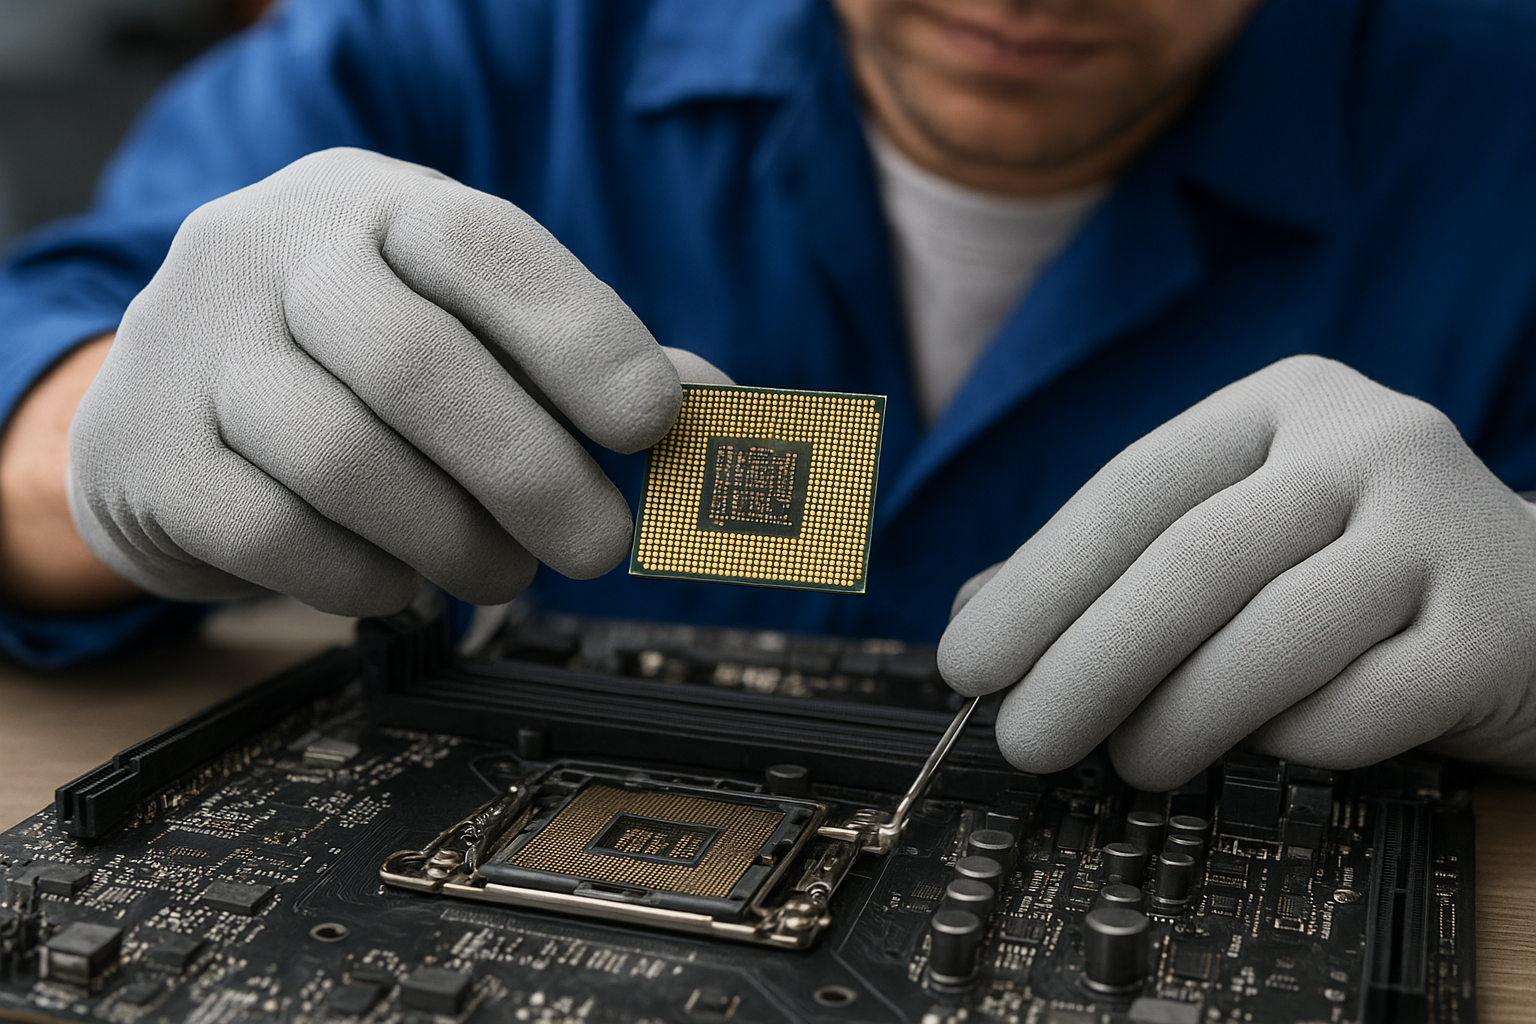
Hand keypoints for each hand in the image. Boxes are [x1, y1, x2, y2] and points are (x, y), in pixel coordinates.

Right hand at [68, 148, 727, 615]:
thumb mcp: (463, 329)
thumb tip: (715, 416)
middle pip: (415, 363)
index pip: (483, 244)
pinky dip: (364, 576)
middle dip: (531, 473)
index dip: (580, 335)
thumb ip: (577, 365)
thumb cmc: (356, 365)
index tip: (654, 422)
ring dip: (454, 540)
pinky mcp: (153, 453)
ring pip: (342, 458)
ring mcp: (197, 347)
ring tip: (504, 570)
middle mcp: (273, 253)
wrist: (174, 401)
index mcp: (376, 206)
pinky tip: (400, 581)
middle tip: (600, 546)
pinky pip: (275, 534)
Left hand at [939, 355, 1535, 788]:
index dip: (1038, 582)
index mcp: (1283, 404)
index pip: (1132, 488)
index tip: (968, 663)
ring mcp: (1444, 530)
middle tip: (1025, 741)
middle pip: (1193, 562)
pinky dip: (1292, 742)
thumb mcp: (1246, 531)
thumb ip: (1118, 565)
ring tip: (1129, 763)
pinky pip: (1360, 707)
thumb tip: (976, 619)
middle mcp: (1369, 444)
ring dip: (1176, 718)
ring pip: (1270, 637)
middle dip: (1087, 664)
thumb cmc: (1356, 574)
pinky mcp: (1497, 631)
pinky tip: (1268, 748)